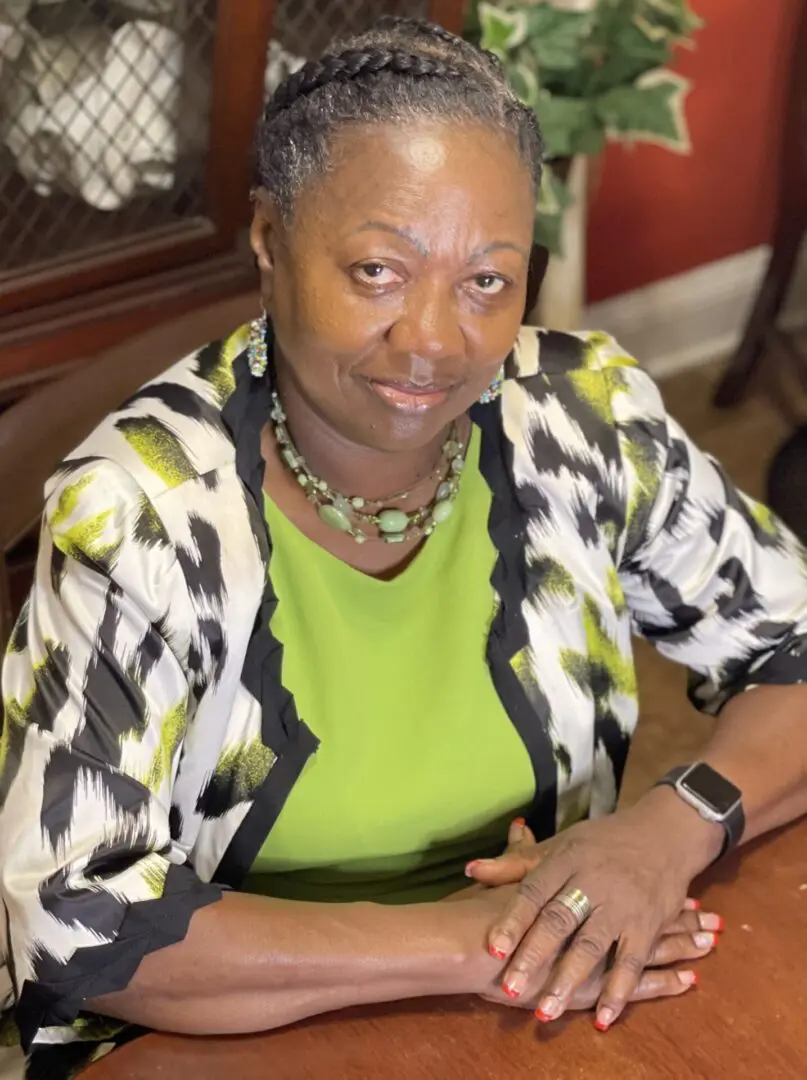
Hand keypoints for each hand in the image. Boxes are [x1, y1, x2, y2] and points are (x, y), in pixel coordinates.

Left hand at [471, 795, 723, 1030]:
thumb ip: (516, 863)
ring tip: (545, 1012)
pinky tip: (602, 1017)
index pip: (534, 890)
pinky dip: (618, 991)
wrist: (665, 834)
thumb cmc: (602, 843)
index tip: (492, 947)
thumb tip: (470, 870)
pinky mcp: (648, 925)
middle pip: (559, 921)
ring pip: (591, 945)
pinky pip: (631, 961)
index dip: (513, 919)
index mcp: (566, 860)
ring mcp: (621, 905)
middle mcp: (592, 882)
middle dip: (534, 955)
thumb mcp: (561, 845)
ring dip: (568, 980)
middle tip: (509, 988)